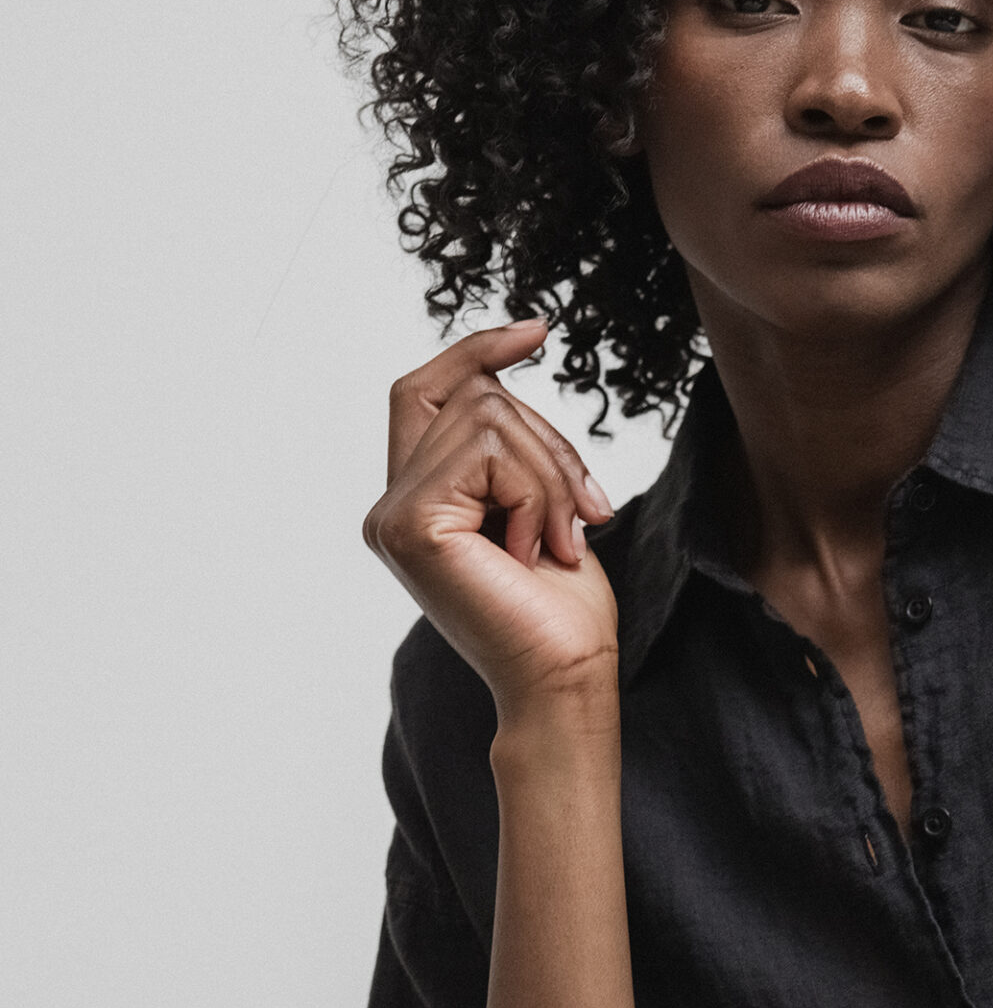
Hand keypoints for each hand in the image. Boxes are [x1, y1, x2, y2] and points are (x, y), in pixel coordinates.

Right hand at [364, 320, 620, 727]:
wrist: (566, 677)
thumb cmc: (561, 610)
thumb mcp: (542, 503)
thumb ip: (508, 446)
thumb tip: (500, 370)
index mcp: (417, 500)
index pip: (426, 390)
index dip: (475, 352)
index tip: (536, 330)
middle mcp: (391, 504)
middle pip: (472, 395)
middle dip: (549, 442)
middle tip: (585, 515)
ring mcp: (392, 513)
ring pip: (488, 416)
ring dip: (549, 476)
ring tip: (556, 542)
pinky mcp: (410, 522)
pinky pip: (488, 452)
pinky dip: (535, 496)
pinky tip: (534, 552)